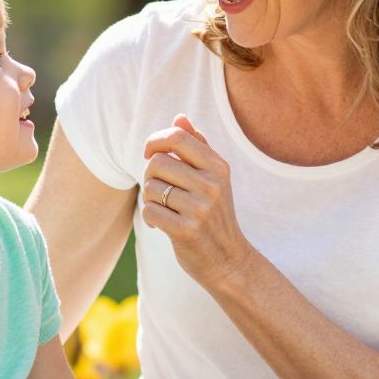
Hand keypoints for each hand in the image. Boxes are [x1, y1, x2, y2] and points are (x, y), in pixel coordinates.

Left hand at [141, 114, 251, 286]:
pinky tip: (162, 225)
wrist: (228, 260)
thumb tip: (179, 118)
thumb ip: (197, 146)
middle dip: (150, 176)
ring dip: (151, 199)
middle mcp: (212, 184)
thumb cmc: (214, 214)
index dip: (155, 140)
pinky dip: (150, 218)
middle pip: (157, 162)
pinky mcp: (186, 230)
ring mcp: (200, 208)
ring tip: (165, 209)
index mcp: (218, 166)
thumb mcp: (213, 178)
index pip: (177, 137)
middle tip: (159, 190)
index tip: (149, 153)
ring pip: (151, 187)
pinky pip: (149, 211)